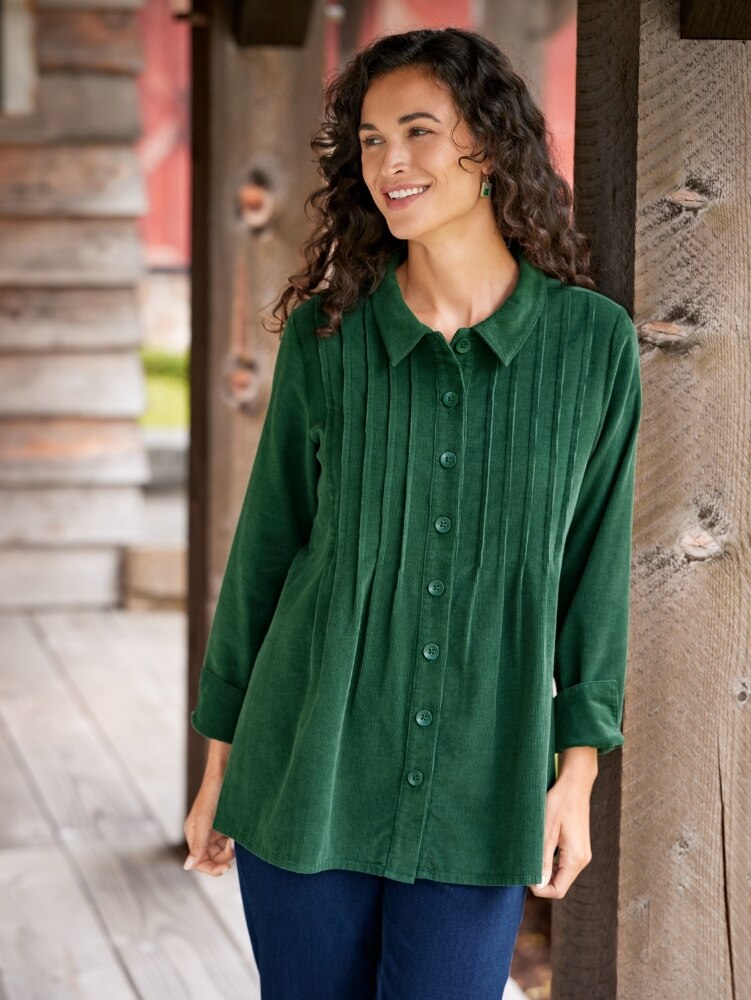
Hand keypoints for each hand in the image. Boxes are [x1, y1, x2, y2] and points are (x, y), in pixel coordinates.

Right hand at [183, 775, 234, 876]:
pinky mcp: (227, 825)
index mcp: (193, 835)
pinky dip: (236, 841)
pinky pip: (231, 841)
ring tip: (235, 836)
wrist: (227, 772)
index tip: (226, 868)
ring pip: (224, 851)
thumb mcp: (204, 819)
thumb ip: (198, 843)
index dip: (211, 869)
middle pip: (213, 859)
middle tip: (233, 844)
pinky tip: (239, 834)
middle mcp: (203, 835)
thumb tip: (187, 867)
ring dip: (231, 849)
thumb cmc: (212, 792)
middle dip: (225, 856)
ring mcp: (216, 831)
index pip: (200, 862)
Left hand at [527, 767, 593, 898]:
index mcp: (575, 858)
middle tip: (524, 863)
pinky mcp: (579, 847)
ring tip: (532, 852)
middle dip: (541, 879)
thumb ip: (543, 859)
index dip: (539, 888)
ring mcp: (582, 853)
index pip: (558, 890)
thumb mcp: (546, 831)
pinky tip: (541, 846)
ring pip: (562, 874)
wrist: (575, 784)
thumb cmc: (559, 803)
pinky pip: (564, 863)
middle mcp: (582, 860)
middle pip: (560, 884)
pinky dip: (551, 861)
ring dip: (546, 869)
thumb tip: (538, 884)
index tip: (524, 874)